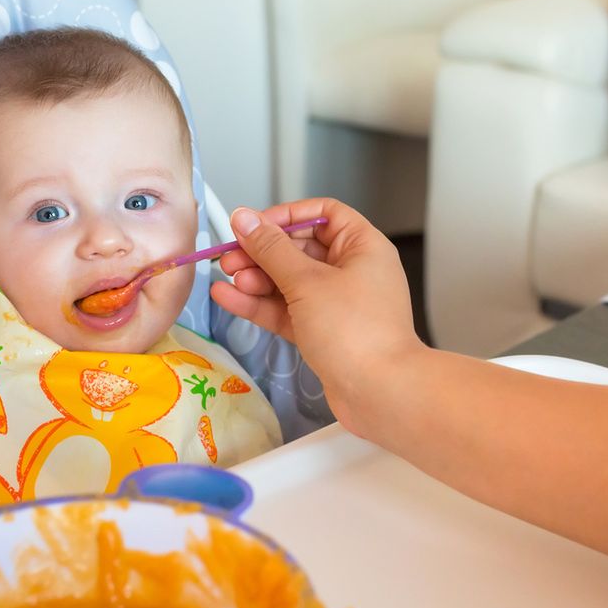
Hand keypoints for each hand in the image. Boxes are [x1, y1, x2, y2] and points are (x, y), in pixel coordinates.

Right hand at [209, 199, 422, 434]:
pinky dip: (260, 304)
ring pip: (290, 282)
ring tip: (228, 279)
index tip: (255, 226)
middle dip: (262, 252)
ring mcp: (337, 304)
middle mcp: (353, 271)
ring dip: (257, 278)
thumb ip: (271, 249)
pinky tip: (229, 298)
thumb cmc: (355, 331)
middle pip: (301, 249)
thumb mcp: (306, 281)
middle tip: (229, 257)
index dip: (287, 216)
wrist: (380, 393)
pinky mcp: (322, 333)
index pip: (324, 215)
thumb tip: (245, 219)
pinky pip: (287, 310)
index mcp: (363, 247)